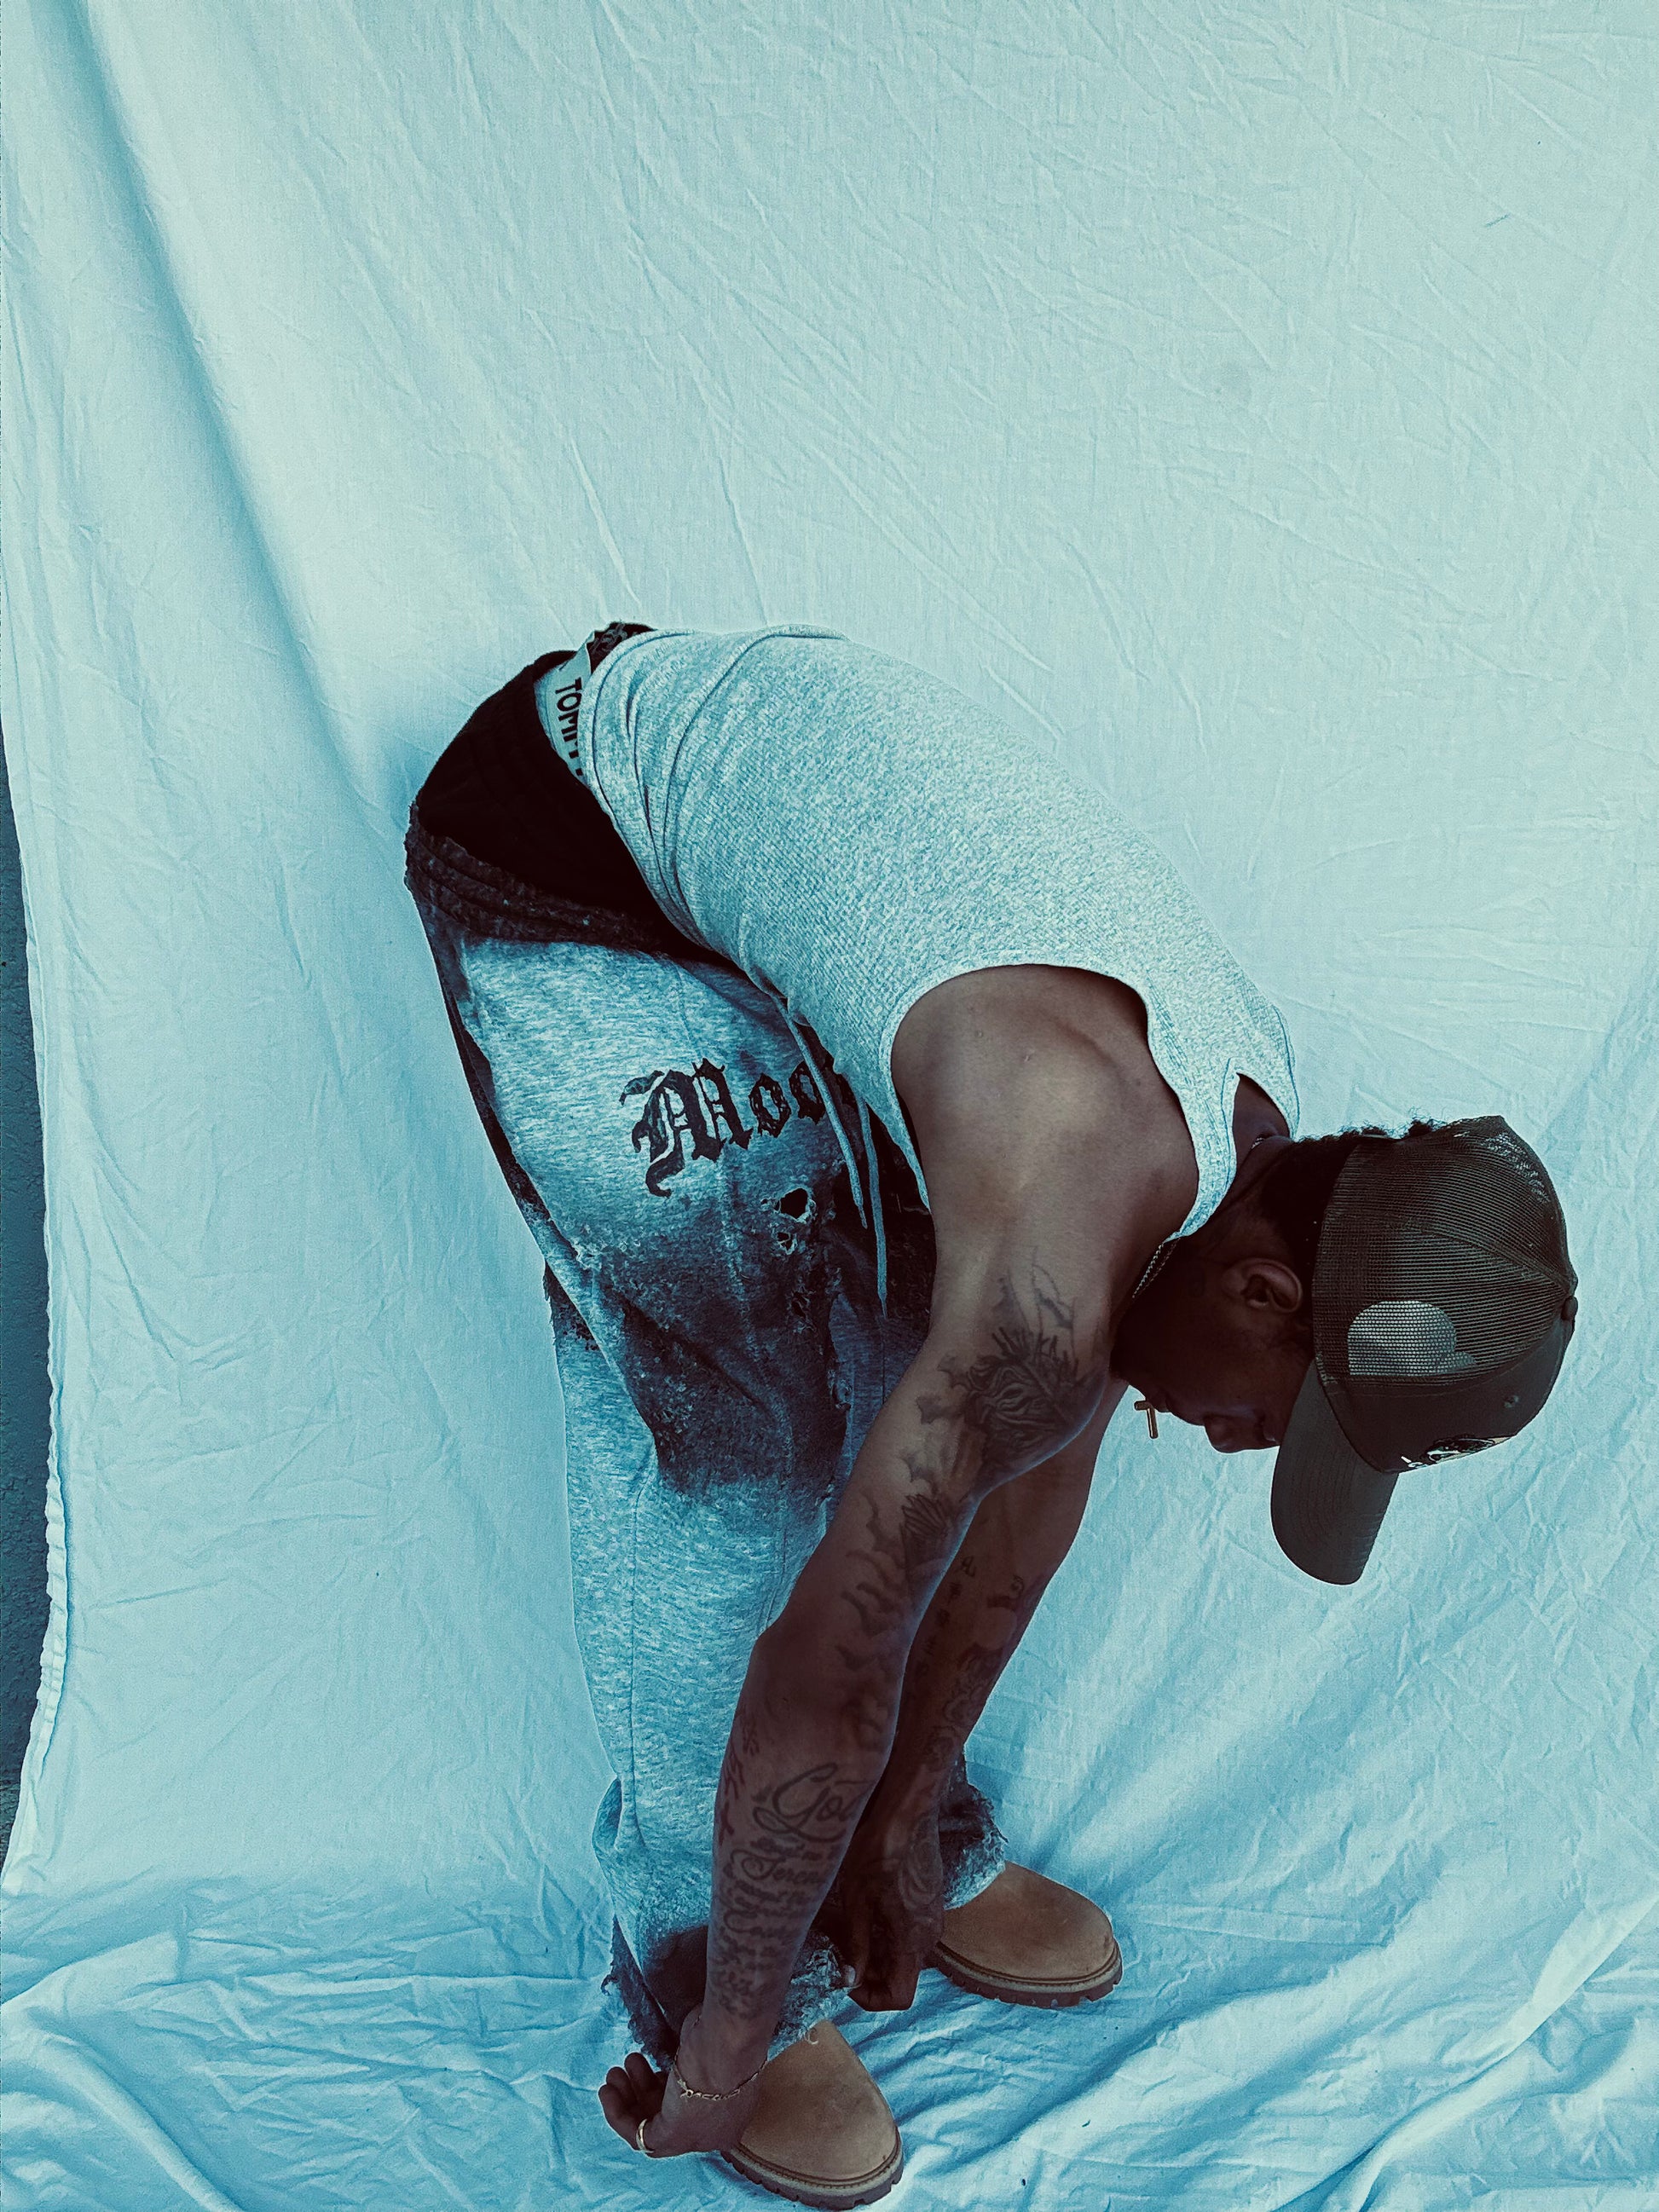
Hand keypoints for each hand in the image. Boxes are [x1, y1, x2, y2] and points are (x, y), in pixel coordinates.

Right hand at [597, 2004, 765, 2159]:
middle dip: (644, 2089)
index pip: (695, 2105)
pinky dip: (619, 2115)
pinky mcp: (673, 2139)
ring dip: (629, 2098)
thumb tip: (689, 2034)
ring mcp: (697, 2137)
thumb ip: (697, 2049)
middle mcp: (717, 2126)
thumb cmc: (723, 2030)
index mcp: (735, 2104)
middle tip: (629, 2064)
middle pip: (672, 2114)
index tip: (655, 2065)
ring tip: (614, 2072)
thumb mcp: (709, 2039)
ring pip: (654, 2125)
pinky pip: (639, 2136)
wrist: (727, 2042)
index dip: (670, 2086)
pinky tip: (607, 2091)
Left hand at [828, 1798, 944, 2011]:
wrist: (906, 1812)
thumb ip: (857, 1944)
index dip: (871, 1998)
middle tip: (842, 1955)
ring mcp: (934, 1916)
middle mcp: (929, 1934)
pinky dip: (890, 1934)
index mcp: (912, 1939)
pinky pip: (912, 1932)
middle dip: (871, 1974)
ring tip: (851, 1933)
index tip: (847, 1980)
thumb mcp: (857, 1900)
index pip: (900, 1996)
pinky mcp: (931, 1900)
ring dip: (880, 1953)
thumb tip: (850, 1979)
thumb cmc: (877, 1851)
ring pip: (907, 1954)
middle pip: (903, 1976)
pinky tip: (869, 1913)